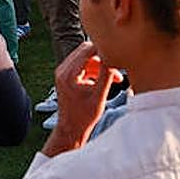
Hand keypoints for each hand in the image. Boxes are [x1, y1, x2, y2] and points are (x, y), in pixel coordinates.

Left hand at [42, 42, 123, 156]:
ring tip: (115, 77)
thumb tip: (112, 58)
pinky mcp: (66, 76)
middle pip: (85, 50)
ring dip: (100, 64)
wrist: (71, 129)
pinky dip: (94, 69)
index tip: (117, 53)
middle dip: (102, 57)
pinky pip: (82, 65)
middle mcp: (62, 70)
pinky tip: (104, 80)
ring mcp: (63, 72)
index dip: (104, 49)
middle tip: (116, 68)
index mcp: (68, 74)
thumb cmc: (84, 117)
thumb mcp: (99, 96)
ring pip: (85, 57)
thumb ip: (106, 75)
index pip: (87, 50)